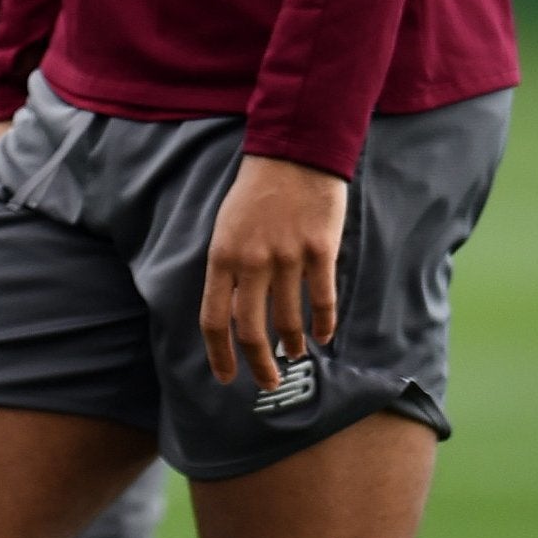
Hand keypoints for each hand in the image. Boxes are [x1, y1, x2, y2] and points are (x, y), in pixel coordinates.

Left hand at [199, 154, 347, 388]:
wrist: (292, 154)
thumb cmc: (254, 193)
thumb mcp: (226, 227)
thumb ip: (229, 268)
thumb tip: (232, 311)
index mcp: (222, 255)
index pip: (214, 317)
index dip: (219, 353)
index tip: (226, 378)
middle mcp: (252, 260)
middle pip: (251, 329)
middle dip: (259, 363)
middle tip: (269, 382)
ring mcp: (286, 256)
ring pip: (289, 320)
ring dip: (292, 344)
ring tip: (296, 355)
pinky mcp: (319, 250)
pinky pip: (322, 299)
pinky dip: (323, 324)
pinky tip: (324, 336)